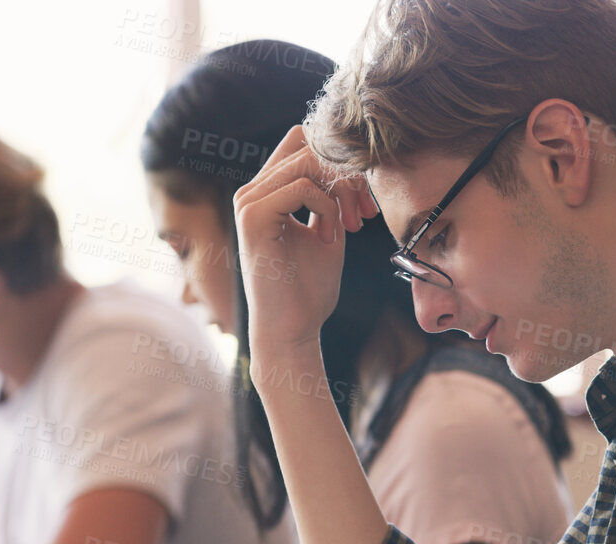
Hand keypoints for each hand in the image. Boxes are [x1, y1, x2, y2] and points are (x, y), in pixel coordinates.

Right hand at [232, 124, 377, 372]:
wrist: (292, 329)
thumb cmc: (309, 289)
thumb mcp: (327, 233)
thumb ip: (331, 199)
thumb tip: (348, 166)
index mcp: (268, 193)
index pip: (303, 142)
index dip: (341, 160)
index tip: (366, 201)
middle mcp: (253, 191)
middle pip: (308, 143)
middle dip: (348, 173)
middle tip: (367, 212)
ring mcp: (248, 202)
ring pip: (307, 161)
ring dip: (343, 191)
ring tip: (353, 226)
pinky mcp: (252, 217)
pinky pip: (302, 186)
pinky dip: (328, 208)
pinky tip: (333, 237)